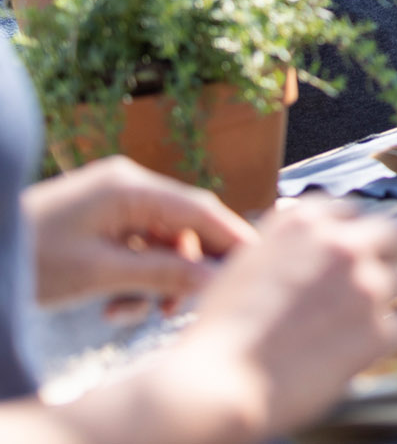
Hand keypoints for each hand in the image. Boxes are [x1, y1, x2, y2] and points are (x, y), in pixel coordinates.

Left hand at [23, 156, 254, 309]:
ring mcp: (112, 202)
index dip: (232, 238)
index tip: (259, 265)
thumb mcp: (100, 274)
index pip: (199, 209)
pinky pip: (136, 247)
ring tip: (131, 315)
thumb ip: (163, 274)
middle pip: (182, 226)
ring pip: (160, 242)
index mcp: (129, 187)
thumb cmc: (30, 259)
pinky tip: (112, 306)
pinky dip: (134, 277)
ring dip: (155, 280)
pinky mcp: (98, 221)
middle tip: (182, 312)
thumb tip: (215, 281)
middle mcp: (126, 186)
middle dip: (186, 269)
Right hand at [145, 198, 396, 439]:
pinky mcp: (380, 328)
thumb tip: (319, 244)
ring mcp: (366, 283)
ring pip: (395, 283)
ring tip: (339, 331)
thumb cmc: (221, 332)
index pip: (350, 212)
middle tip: (375, 279)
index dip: (350, 234)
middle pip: (390, 234)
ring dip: (377, 302)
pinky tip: (343, 357)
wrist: (217, 382)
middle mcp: (342, 243)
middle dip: (386, 254)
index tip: (349, 252)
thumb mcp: (248, 264)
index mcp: (305, 221)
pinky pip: (395, 329)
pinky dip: (376, 343)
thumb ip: (291, 246)